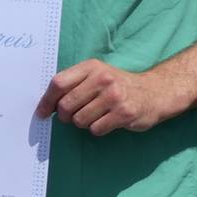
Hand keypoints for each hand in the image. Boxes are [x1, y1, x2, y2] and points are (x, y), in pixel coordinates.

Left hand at [39, 59, 184, 134]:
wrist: (154, 92)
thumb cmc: (118, 86)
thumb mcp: (96, 75)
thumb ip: (73, 84)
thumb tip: (46, 105)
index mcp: (91, 67)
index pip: (58, 83)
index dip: (46, 100)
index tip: (42, 112)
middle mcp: (102, 79)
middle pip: (66, 105)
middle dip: (65, 116)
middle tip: (73, 117)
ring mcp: (114, 96)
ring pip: (79, 120)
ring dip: (83, 123)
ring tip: (95, 116)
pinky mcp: (124, 113)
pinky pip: (95, 129)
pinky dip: (97, 129)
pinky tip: (107, 121)